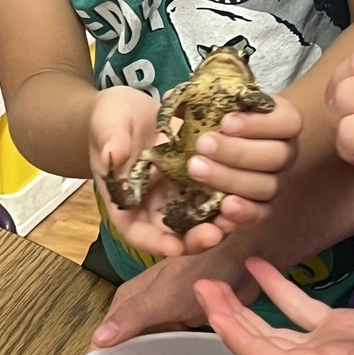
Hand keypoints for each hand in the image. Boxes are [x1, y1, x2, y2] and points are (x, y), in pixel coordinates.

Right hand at [90, 88, 301, 257]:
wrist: (132, 106)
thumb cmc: (111, 120)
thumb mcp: (107, 125)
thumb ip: (111, 140)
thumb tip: (114, 153)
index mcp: (127, 202)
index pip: (137, 233)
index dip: (155, 243)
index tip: (174, 247)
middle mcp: (155, 205)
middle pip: (175, 234)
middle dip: (196, 238)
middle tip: (215, 234)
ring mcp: (179, 193)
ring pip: (201, 217)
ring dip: (219, 221)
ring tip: (236, 213)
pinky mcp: (201, 176)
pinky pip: (216, 190)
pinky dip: (231, 193)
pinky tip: (246, 188)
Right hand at [91, 242, 260, 347]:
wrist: (242, 259)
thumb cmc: (202, 270)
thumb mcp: (164, 295)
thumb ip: (133, 315)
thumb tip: (98, 341)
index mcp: (129, 299)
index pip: (104, 337)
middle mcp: (142, 308)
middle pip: (123, 346)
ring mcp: (163, 316)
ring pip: (145, 348)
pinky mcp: (182, 323)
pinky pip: (167, 347)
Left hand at [187, 95, 301, 232]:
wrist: (219, 150)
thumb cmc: (218, 121)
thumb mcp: (212, 104)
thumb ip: (199, 99)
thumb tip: (171, 98)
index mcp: (282, 121)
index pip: (287, 121)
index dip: (259, 123)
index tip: (225, 121)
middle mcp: (285, 153)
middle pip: (276, 156)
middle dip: (238, 151)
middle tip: (202, 145)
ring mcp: (277, 182)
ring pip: (266, 186)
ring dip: (231, 179)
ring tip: (196, 170)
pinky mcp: (263, 208)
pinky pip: (260, 214)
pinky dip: (243, 213)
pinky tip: (222, 207)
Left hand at [194, 256, 353, 354]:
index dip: (238, 339)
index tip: (210, 312)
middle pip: (263, 343)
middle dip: (229, 320)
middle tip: (200, 285)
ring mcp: (332, 342)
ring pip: (276, 325)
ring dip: (245, 306)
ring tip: (215, 277)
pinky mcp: (344, 325)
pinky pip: (301, 305)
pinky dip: (278, 287)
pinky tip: (259, 263)